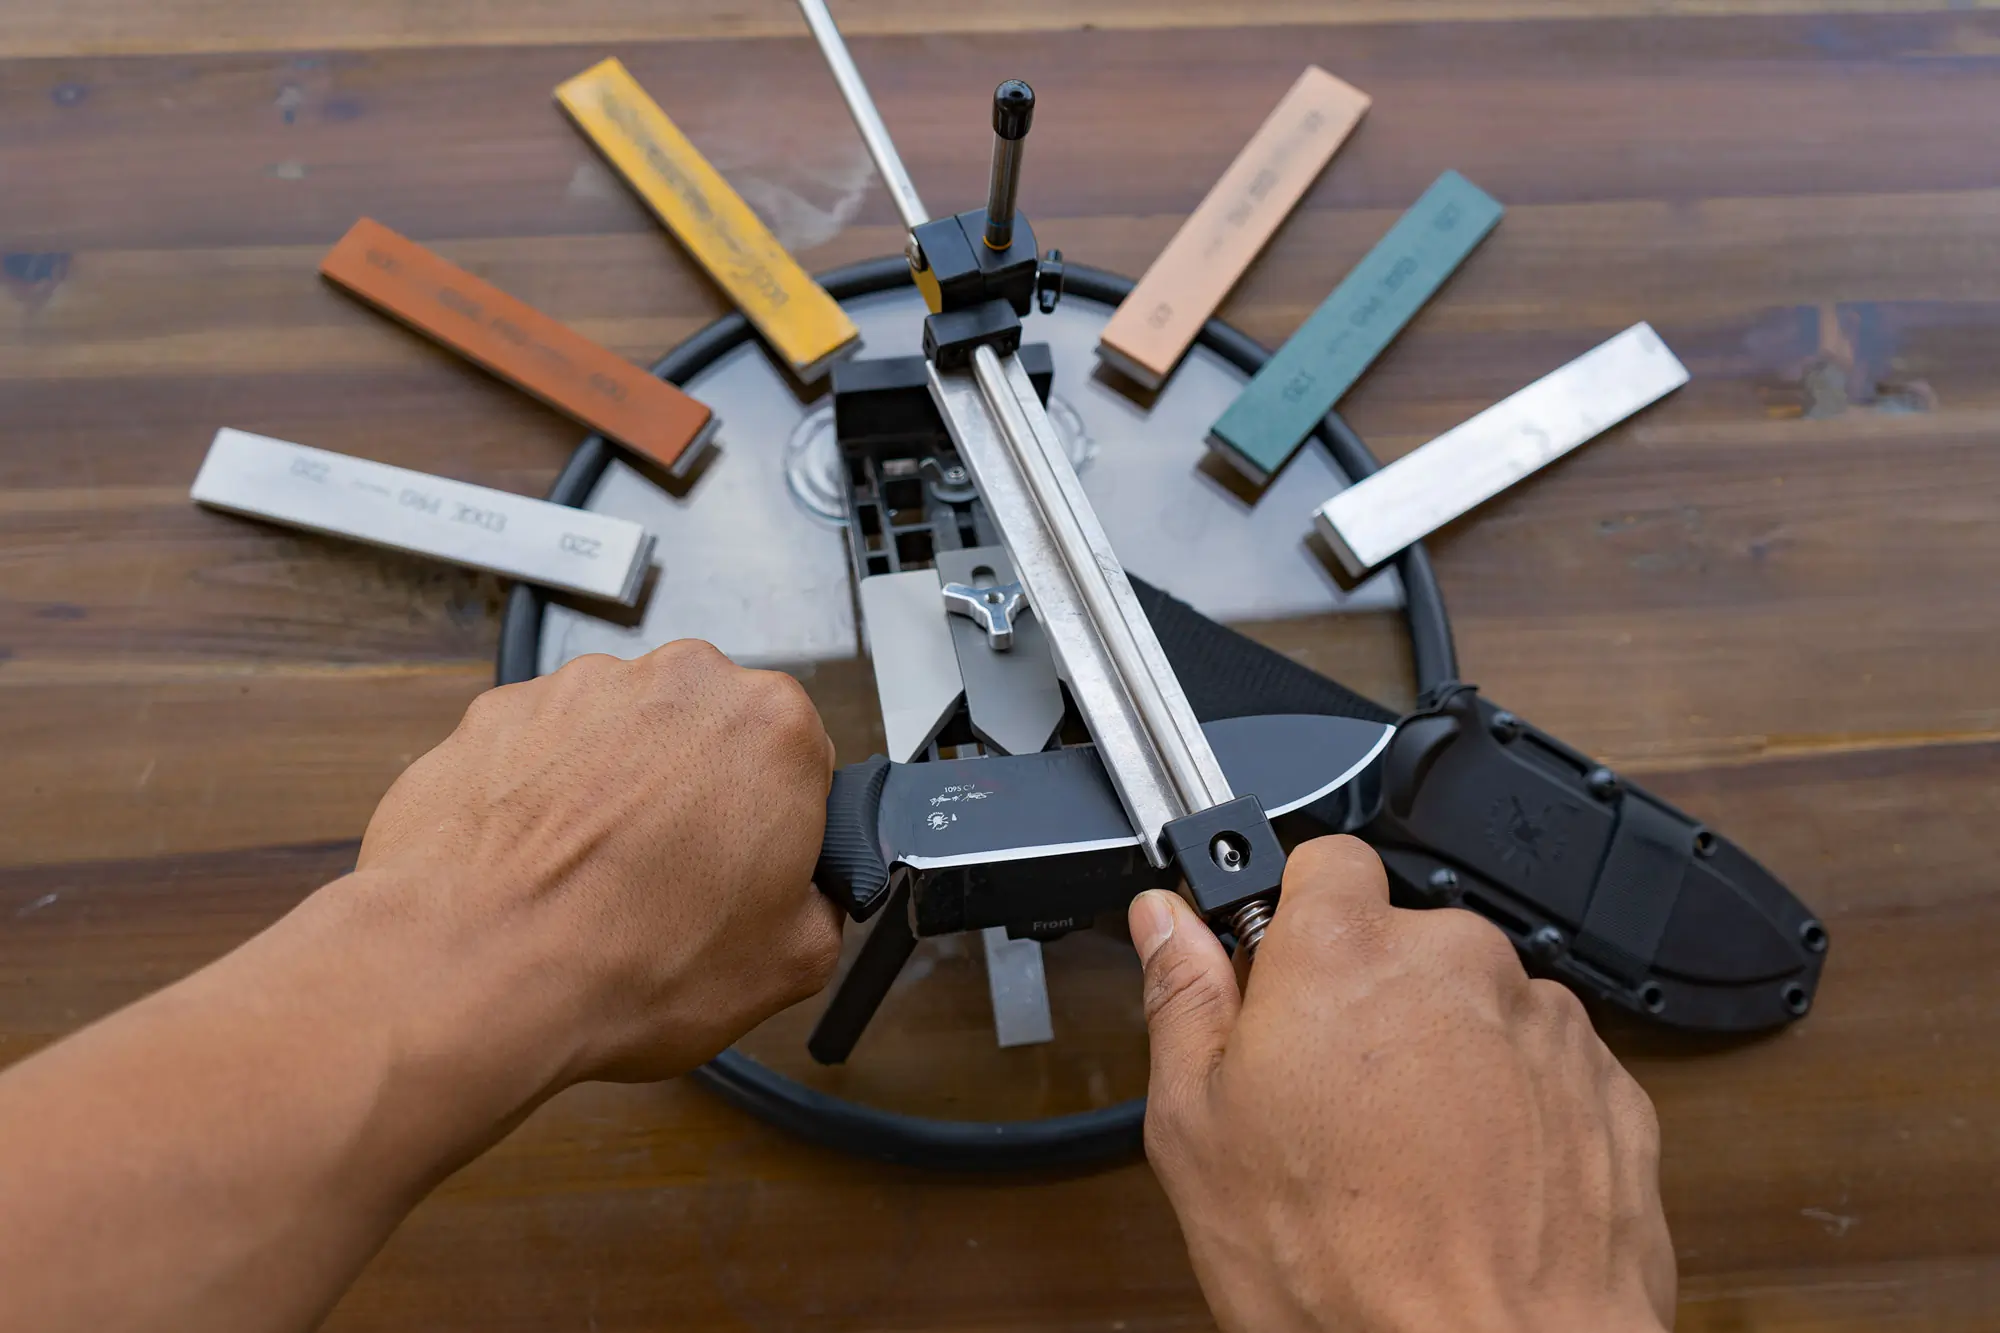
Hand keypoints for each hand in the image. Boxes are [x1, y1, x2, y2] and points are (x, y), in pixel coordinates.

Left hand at [358, 640, 843, 1083]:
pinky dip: (542, 798)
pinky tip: (535, 869)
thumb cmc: (625, 964)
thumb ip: (821, 905)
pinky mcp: (499, 713)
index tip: (747, 873)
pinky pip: (541, 751)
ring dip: (617, 794)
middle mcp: (681, 684)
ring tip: (592, 886)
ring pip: (623, 738)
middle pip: (709, 736)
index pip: (800, 762)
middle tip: (671, 887)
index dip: (775, 826)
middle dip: (698, 798)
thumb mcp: (788, 966)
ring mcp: (581, 689)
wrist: (471, 972)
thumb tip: (806, 891)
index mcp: (771, 728)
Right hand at [1130, 836, 1673, 1332]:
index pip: (1324, 860)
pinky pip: (1541, 1066)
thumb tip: (1165, 924)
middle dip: (1365, 1001)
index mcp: (1345, 952)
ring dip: (1443, 1057)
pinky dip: (1511, 1109)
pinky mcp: (1609, 1087)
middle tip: (1327, 1101)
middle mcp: (1457, 962)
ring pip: (1473, 1005)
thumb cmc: (1348, 1271)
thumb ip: (1183, 1000)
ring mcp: (1543, 1023)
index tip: (1275, 971)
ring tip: (1404, 1163)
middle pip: (1401, 941)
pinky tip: (1469, 1185)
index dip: (1293, 917)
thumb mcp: (1198, 1133)